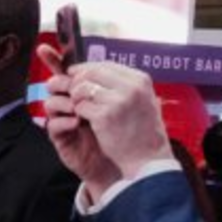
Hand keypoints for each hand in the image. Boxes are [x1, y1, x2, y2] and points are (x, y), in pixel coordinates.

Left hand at [41, 49, 168, 192]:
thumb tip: (96, 71)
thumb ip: (124, 85)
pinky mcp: (104, 117)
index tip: (76, 74)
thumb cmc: (143, 131)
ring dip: (76, 97)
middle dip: (78, 81)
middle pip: (91, 72)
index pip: (106, 64)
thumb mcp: (142, 100)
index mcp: (140, 80)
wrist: (148, 157)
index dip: (87, 69)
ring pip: (82, 88)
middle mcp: (131, 87)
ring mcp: (117, 101)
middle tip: (73, 92)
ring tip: (80, 107)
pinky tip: (84, 119)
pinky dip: (78, 112)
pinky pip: (80, 106)